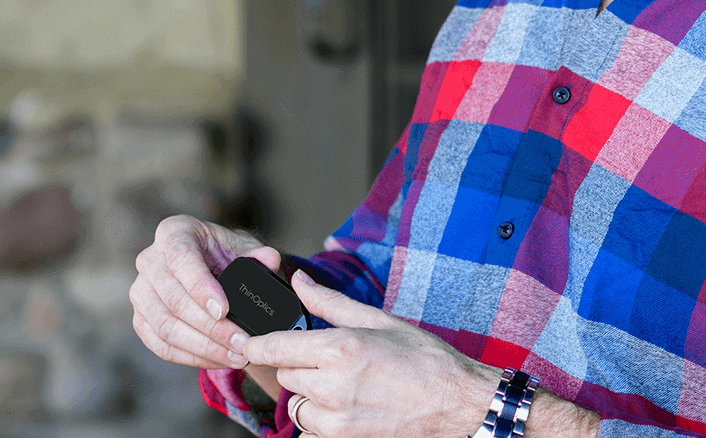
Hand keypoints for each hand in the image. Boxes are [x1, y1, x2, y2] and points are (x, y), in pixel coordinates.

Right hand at [130, 214, 279, 374]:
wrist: (211, 269)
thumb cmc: (226, 254)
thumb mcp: (244, 247)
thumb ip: (257, 254)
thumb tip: (268, 259)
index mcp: (173, 233)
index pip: (181, 259)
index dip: (200, 287)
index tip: (224, 309)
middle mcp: (150, 260)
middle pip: (173, 299)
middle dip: (211, 326)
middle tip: (242, 342)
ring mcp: (140, 292)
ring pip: (165, 327)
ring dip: (203, 347)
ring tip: (236, 356)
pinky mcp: (141, 320)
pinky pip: (161, 346)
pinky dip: (192, 357)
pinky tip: (219, 360)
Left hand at [245, 271, 499, 437]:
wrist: (456, 404)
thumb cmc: (424, 359)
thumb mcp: (378, 320)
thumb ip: (330, 303)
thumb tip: (299, 282)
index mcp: (338, 349)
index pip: (274, 347)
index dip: (256, 344)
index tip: (249, 342)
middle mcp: (331, 387)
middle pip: (286, 375)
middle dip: (301, 365)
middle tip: (334, 360)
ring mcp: (336, 421)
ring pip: (297, 405)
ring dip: (311, 396)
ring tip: (346, 386)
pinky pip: (311, 431)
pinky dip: (322, 421)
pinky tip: (350, 408)